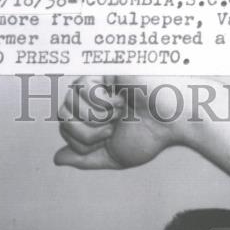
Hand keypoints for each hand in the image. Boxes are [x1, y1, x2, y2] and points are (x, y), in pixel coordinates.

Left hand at [53, 75, 181, 169]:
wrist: (172, 121)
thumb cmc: (150, 137)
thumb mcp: (113, 157)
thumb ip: (84, 159)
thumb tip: (56, 159)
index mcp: (92, 117)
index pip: (65, 129)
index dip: (84, 142)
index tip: (112, 136)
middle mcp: (90, 99)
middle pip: (62, 117)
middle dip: (89, 132)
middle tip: (115, 125)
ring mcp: (95, 83)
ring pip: (68, 104)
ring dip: (97, 117)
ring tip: (120, 110)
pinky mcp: (102, 70)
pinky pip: (81, 89)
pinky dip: (103, 101)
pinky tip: (121, 97)